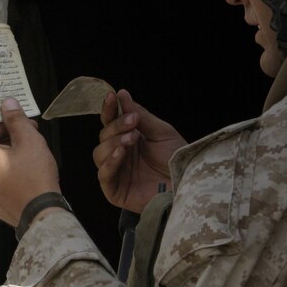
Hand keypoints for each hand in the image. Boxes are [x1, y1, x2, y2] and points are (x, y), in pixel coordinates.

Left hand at [0, 98, 60, 226]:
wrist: (40, 216)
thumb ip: (16, 118)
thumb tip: (8, 104)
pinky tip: (24, 162)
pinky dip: (4, 160)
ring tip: (29, 143)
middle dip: (1, 126)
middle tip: (25, 124)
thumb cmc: (35, 180)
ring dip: (4, 143)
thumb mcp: (30, 141)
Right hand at [92, 89, 185, 213]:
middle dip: (115, 127)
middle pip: (103, 136)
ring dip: (112, 143)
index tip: (112, 96)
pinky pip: (103, 175)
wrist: (187, 185)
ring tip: (131, 139)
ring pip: (99, 154)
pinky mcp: (115, 191)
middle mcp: (120, 154)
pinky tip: (121, 154)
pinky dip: (110, 162)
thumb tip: (122, 94)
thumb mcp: (161, 133)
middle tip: (132, 122)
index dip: (109, 110)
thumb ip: (141, 116)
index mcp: (129, 139)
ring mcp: (116, 172)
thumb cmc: (177, 161)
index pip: (111, 122)